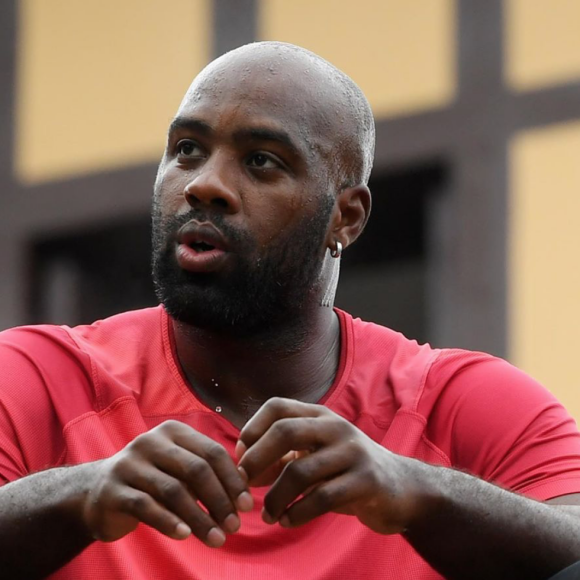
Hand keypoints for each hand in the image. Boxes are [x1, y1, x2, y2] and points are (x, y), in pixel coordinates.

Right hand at [81, 420, 252, 546]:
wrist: (97, 493)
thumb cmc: (151, 481)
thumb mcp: (179, 469)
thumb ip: (207, 475)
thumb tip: (244, 493)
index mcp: (173, 432)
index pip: (212, 452)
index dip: (232, 479)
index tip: (247, 505)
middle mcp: (151, 442)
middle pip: (196, 469)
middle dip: (220, 500)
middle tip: (235, 526)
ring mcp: (129, 464)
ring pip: (174, 491)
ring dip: (200, 518)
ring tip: (217, 539)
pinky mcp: (113, 490)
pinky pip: (147, 507)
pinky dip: (170, 522)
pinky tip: (186, 535)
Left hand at [237, 398, 423, 533]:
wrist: (400, 487)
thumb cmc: (346, 470)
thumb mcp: (315, 454)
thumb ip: (282, 456)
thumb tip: (244, 467)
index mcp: (320, 415)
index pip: (277, 406)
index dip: (253, 428)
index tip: (240, 455)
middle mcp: (336, 427)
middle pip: (285, 431)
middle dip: (257, 459)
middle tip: (244, 483)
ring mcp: (353, 452)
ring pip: (300, 471)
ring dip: (275, 497)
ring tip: (268, 515)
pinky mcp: (366, 481)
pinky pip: (321, 498)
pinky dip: (297, 513)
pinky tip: (288, 521)